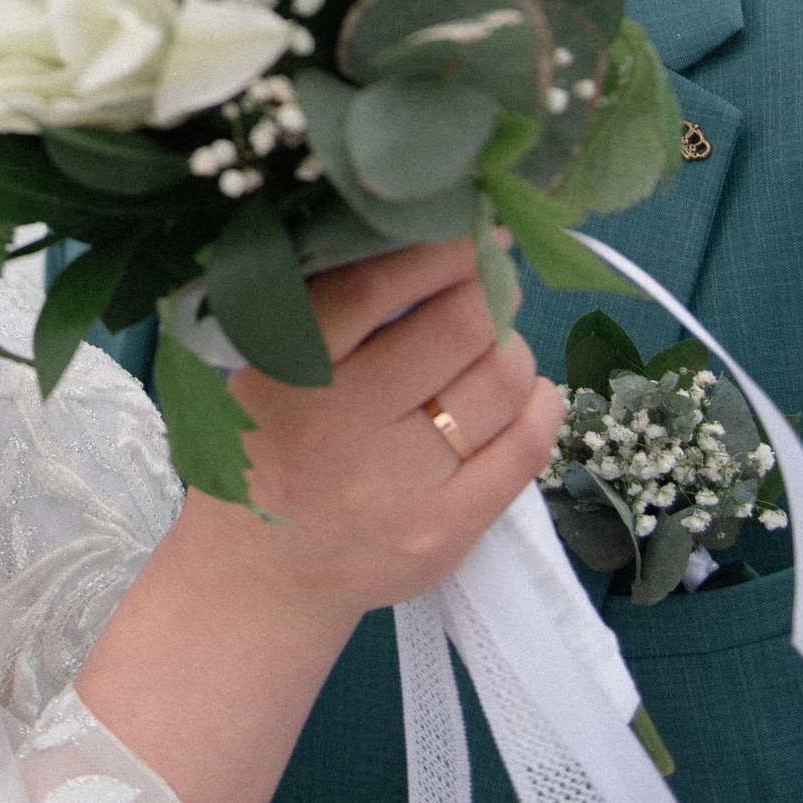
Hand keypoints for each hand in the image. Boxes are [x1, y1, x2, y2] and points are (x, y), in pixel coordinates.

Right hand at [216, 231, 565, 625]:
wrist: (260, 574)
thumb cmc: (271, 445)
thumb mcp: (268, 365)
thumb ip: (330, 306)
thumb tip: (429, 237)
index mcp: (290, 370)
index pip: (377, 285)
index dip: (439, 247)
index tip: (467, 229)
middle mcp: (342, 427)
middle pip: (460, 327)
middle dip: (488, 291)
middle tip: (488, 283)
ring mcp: (398, 487)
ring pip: (502, 382)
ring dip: (513, 347)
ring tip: (496, 345)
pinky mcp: (443, 533)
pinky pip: (524, 449)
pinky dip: (542, 404)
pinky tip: (529, 394)